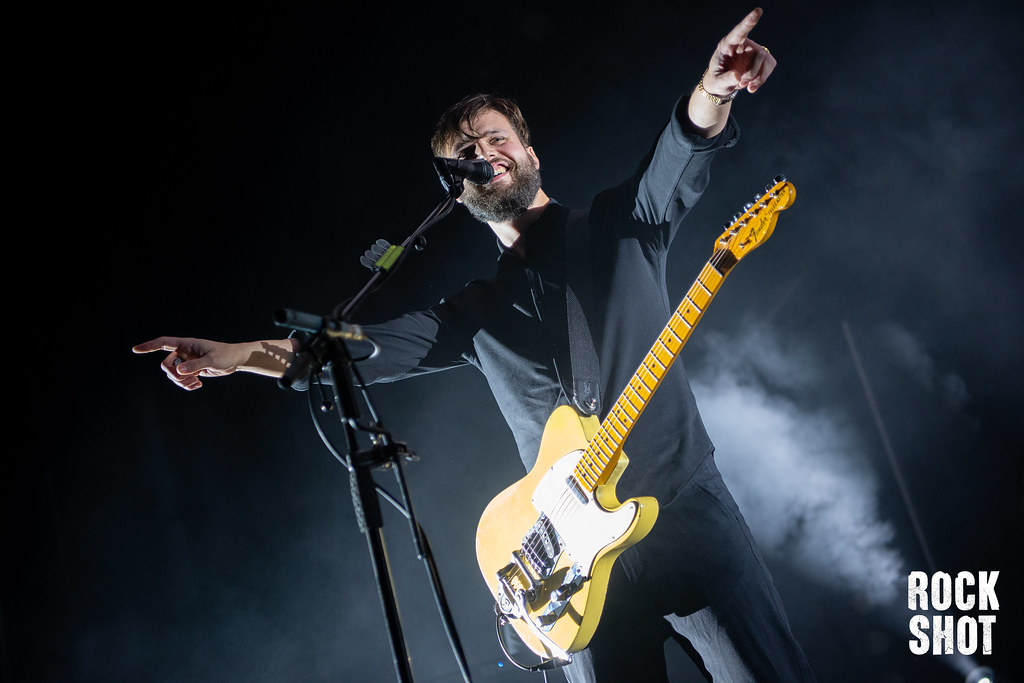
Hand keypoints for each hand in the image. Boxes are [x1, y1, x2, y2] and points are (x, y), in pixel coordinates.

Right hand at [132, 336, 251, 390]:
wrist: (234, 359)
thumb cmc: (225, 355)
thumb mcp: (212, 360)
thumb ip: (196, 365)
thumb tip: (179, 370)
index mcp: (186, 344)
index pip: (163, 343)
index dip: (149, 346)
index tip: (136, 349)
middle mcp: (183, 352)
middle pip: (166, 365)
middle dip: (174, 375)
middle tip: (190, 379)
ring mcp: (186, 362)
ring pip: (173, 374)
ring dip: (181, 382)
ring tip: (196, 383)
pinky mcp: (191, 370)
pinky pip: (181, 380)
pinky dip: (186, 385)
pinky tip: (198, 385)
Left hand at [704, 7, 775, 96]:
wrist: (721, 85)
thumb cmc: (716, 80)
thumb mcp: (717, 83)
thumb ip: (725, 80)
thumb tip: (737, 77)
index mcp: (727, 45)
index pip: (739, 31)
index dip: (749, 22)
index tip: (758, 11)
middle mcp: (742, 44)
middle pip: (758, 53)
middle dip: (752, 73)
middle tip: (742, 84)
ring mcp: (753, 50)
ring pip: (766, 59)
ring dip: (758, 77)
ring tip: (747, 87)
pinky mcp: (761, 59)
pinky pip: (769, 65)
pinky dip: (762, 78)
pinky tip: (752, 86)